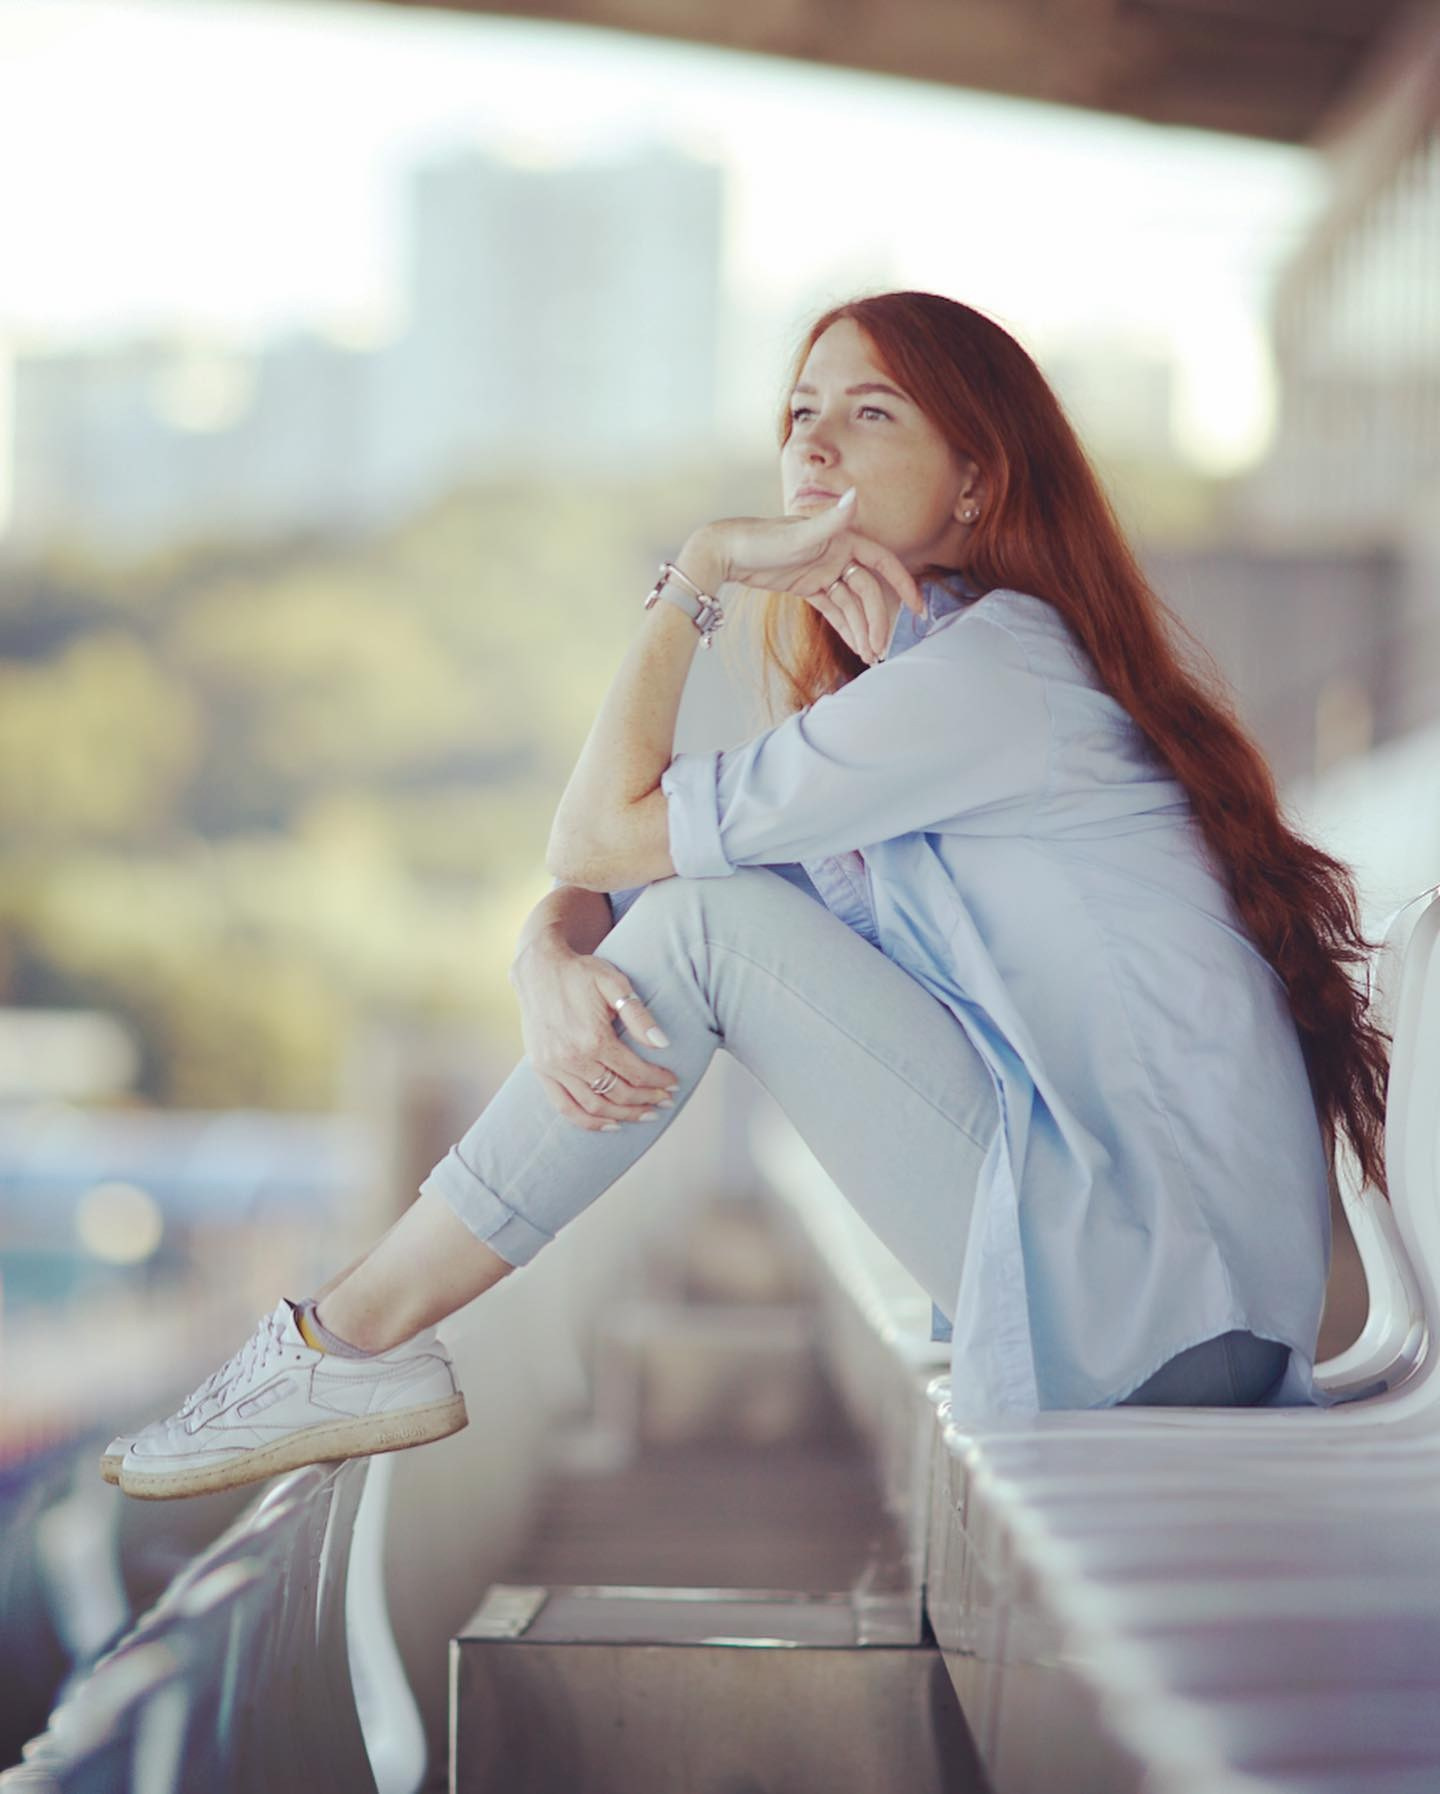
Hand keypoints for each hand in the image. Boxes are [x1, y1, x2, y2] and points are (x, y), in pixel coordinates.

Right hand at [511, 938, 679, 1130]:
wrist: (538, 969)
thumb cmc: (581, 973)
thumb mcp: (615, 983)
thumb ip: (639, 1016)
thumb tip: (663, 1044)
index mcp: (593, 1038)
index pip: (634, 1072)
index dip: (658, 1081)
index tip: (674, 1083)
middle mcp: (572, 1058)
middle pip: (618, 1094)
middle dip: (646, 1100)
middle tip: (666, 1101)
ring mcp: (553, 1067)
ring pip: (594, 1107)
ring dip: (624, 1116)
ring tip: (645, 1115)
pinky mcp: (541, 1071)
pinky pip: (565, 1108)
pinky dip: (589, 1122)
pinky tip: (610, 1124)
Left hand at [681, 490, 924, 665]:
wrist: (726, 551)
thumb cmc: (761, 538)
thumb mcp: (800, 533)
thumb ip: (832, 519)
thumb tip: (856, 494)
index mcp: (843, 538)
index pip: (883, 564)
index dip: (902, 585)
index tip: (917, 609)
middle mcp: (837, 554)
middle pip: (866, 592)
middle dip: (875, 621)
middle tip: (879, 650)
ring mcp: (823, 571)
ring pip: (851, 605)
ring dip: (861, 629)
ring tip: (870, 657)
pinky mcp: (808, 585)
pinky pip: (833, 609)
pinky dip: (844, 626)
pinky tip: (855, 646)